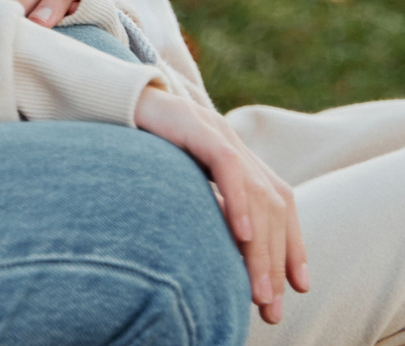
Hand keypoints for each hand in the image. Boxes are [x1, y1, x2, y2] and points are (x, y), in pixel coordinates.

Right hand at [134, 89, 309, 324]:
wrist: (105, 98)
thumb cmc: (132, 149)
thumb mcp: (175, 184)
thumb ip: (201, 209)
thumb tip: (214, 261)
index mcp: (234, 154)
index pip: (279, 199)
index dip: (292, 242)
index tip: (298, 286)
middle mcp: (233, 141)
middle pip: (274, 204)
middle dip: (276, 260)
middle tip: (271, 307)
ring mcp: (216, 130)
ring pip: (257, 193)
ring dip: (262, 249)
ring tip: (260, 292)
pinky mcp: (194, 124)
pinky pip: (227, 165)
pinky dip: (239, 202)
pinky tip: (243, 236)